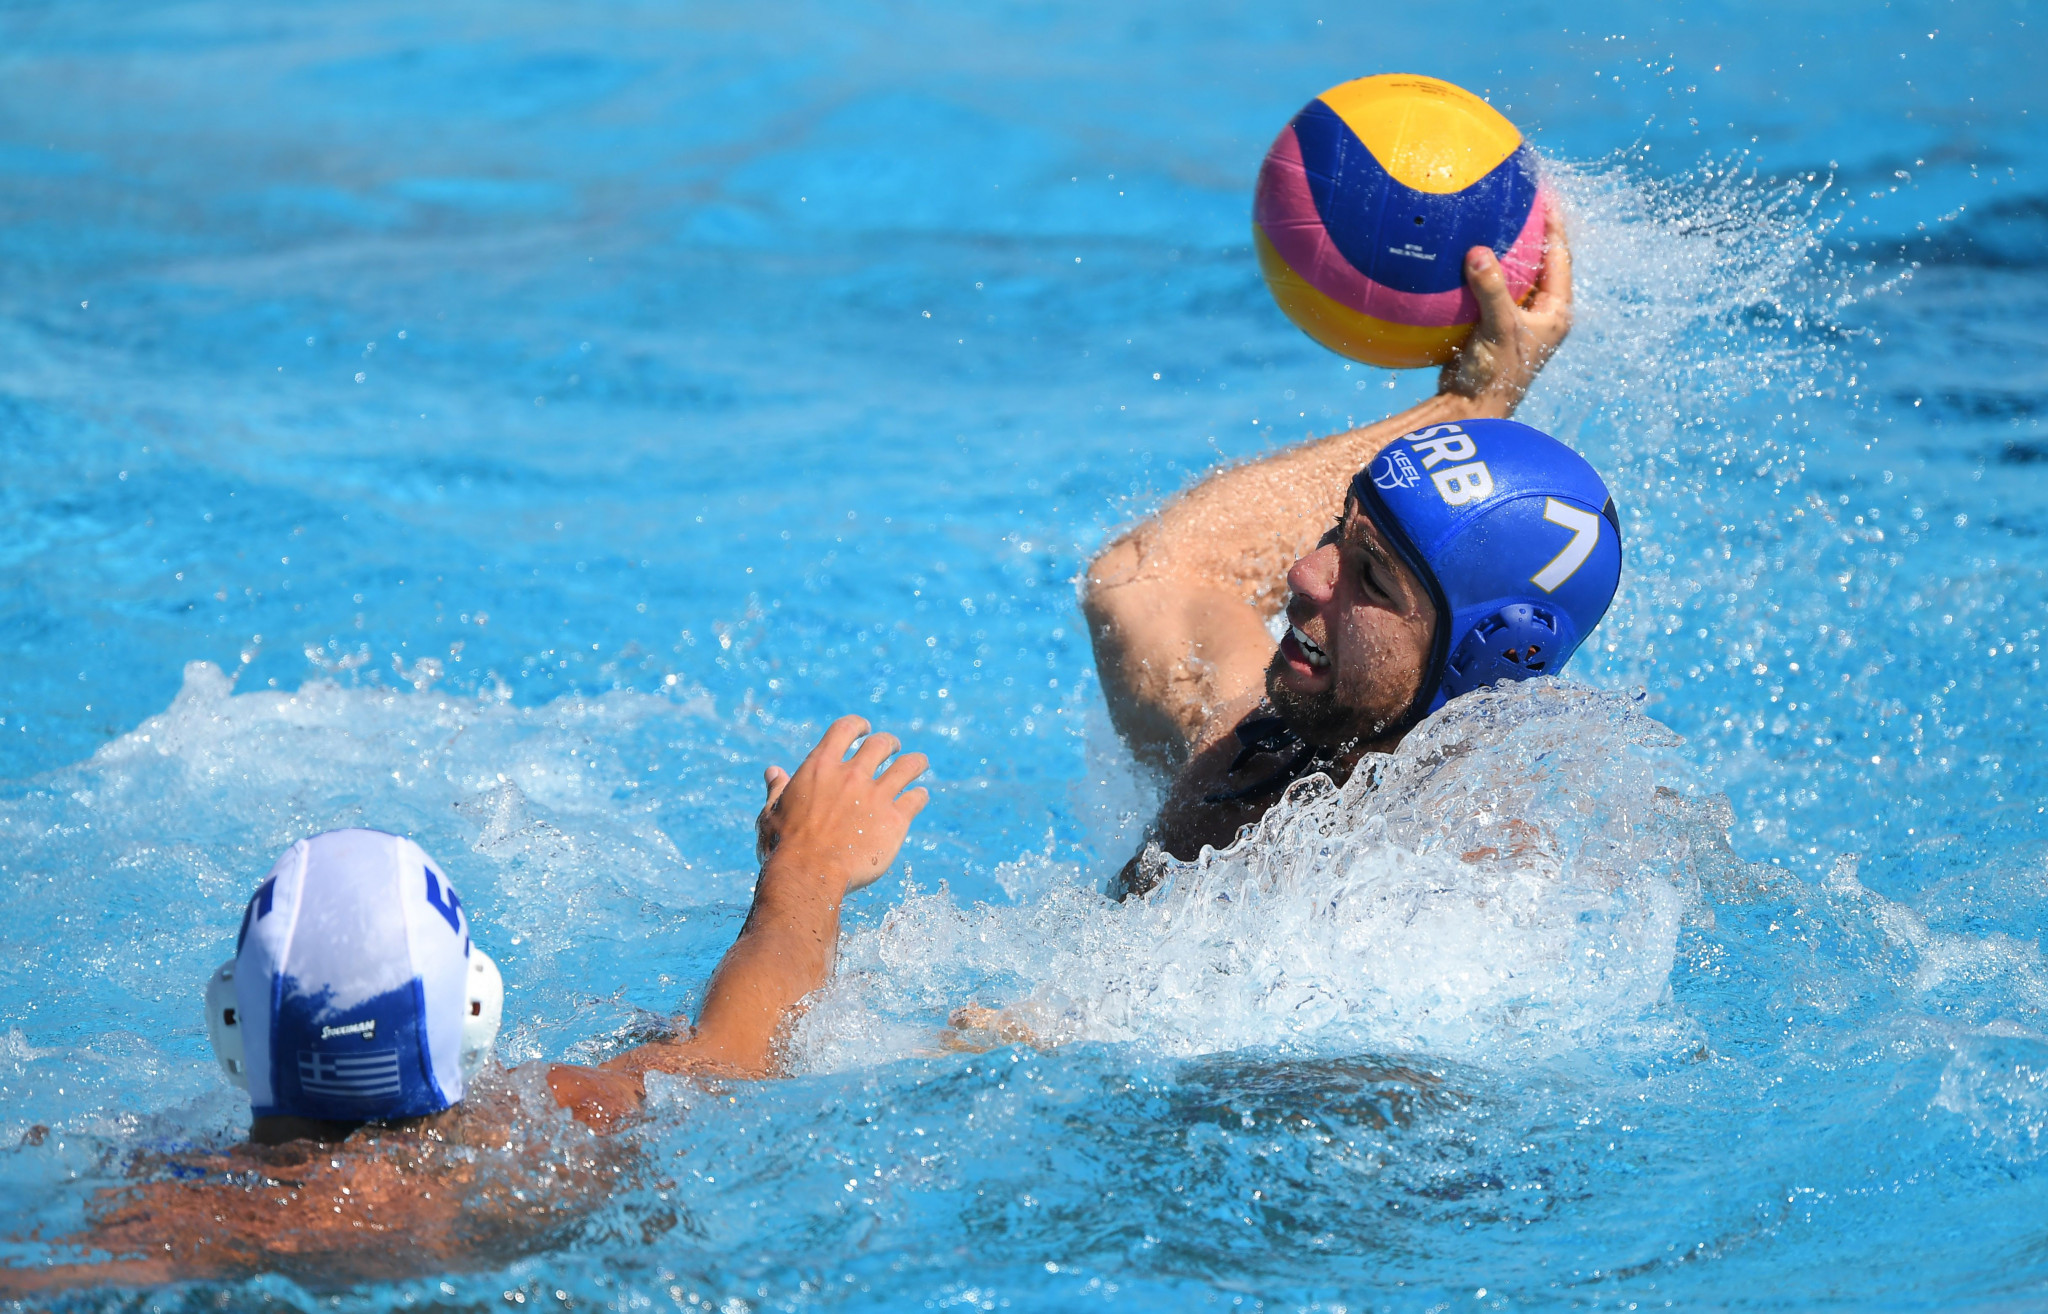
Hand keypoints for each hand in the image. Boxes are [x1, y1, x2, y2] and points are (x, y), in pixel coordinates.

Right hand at [753, 715, 928, 891]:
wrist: (808, 874)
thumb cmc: (784, 846)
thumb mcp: (772, 813)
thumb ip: (778, 789)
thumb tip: (773, 772)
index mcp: (821, 766)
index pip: (845, 729)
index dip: (858, 725)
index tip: (865, 729)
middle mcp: (852, 775)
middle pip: (881, 744)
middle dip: (889, 742)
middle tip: (892, 747)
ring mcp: (876, 796)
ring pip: (908, 766)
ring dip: (916, 761)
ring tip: (919, 763)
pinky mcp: (895, 820)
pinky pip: (916, 798)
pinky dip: (920, 795)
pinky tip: (919, 796)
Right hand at [1438, 199, 1572, 413]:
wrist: (1471, 408)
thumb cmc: (1495, 374)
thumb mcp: (1499, 327)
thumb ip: (1492, 288)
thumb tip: (1479, 251)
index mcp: (1556, 312)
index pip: (1560, 257)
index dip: (1554, 225)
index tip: (1545, 196)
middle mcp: (1540, 315)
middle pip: (1538, 263)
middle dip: (1529, 233)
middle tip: (1516, 202)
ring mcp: (1515, 321)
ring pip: (1512, 277)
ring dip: (1501, 254)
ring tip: (1488, 222)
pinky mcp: (1490, 328)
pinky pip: (1486, 291)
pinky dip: (1476, 274)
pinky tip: (1457, 257)